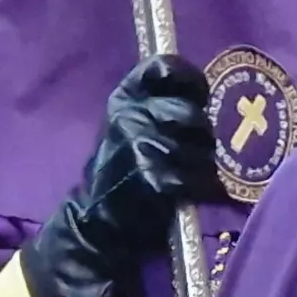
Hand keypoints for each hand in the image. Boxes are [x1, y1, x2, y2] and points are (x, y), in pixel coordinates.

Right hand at [20, 60, 218, 296]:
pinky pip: (197, 179)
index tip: (196, 98)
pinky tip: (189, 197)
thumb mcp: (126, 129)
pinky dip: (200, 190)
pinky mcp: (156, 179)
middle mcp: (132, 117)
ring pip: (201, 148)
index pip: (166, 70)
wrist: (93, 227)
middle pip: (194, 114)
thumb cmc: (116, 177)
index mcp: (123, 99)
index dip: (190, 82)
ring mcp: (143, 147)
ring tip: (189, 178)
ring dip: (203, 167)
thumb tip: (198, 95)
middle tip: (191, 155)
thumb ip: (155, 106)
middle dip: (201, 137)